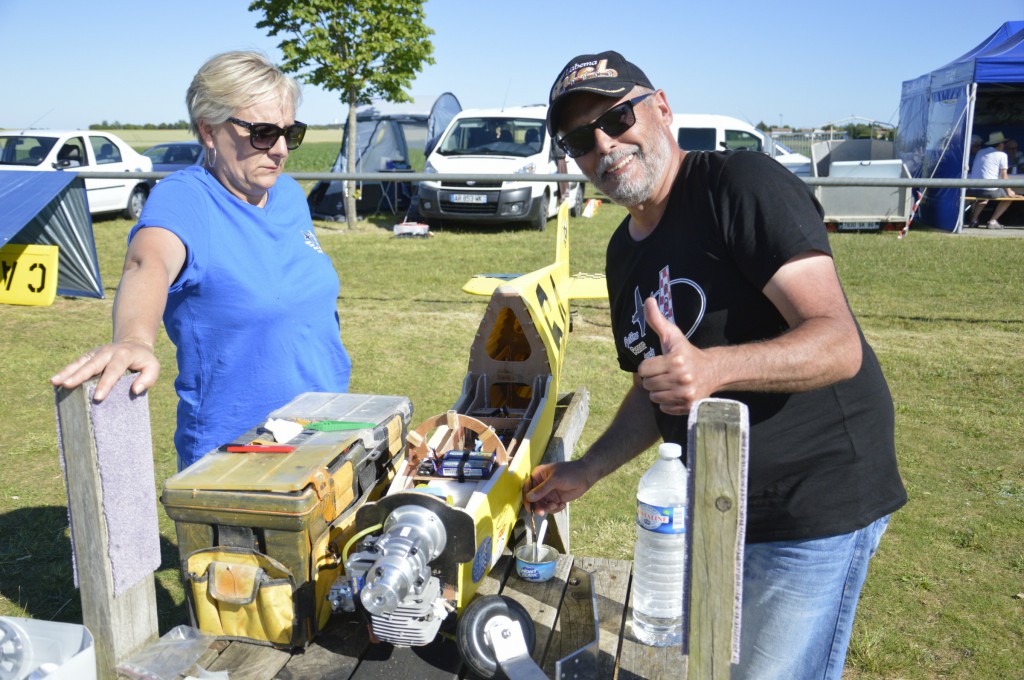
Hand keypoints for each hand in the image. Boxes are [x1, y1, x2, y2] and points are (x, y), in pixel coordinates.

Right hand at [51, 339, 159, 400]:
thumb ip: (148, 378)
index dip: (106, 384)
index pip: (114, 370)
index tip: (98, 397)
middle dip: (80, 375)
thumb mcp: (153, 367)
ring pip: (80, 362)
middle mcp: (108, 352)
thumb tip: (135, 390)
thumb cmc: (144, 361)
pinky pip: (77, 363)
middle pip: (92, 364)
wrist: (134, 343)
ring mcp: (97, 353)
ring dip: (67, 371)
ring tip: (54, 382)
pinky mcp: (90, 356)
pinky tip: (55, 380)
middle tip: (67, 385)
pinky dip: (66, 370)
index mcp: (124, 355)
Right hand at [524, 460, 594, 515]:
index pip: (527, 488)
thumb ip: (542, 489)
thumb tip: (529, 498)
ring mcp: (549, 493)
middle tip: (542, 512)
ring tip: (557, 505)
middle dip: (538, 506)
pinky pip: (551, 507)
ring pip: (542, 505)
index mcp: (538, 476)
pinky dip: (555, 508)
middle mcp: (541, 485)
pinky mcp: (556, 499)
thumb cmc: (570, 473)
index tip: (529, 508)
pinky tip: (563, 504)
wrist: (586, 476)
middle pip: (534, 499)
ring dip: (548, 508)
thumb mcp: (555, 480)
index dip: (527, 498)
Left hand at [637, 297, 716, 414]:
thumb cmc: (687, 352)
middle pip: (648, 385)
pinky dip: (667, 402)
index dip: (647, 366)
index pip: (643, 370)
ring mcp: (686, 394)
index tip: (657, 363)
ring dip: (659, 391)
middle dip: (653, 379)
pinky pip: (664, 408)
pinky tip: (675, 393)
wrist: (713, 370)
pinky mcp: (689, 406)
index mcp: (675, 360)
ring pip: (654, 398)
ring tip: (670, 383)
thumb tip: (648, 300)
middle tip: (664, 374)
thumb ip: (657, 319)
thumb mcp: (673, 335)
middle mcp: (682, 378)